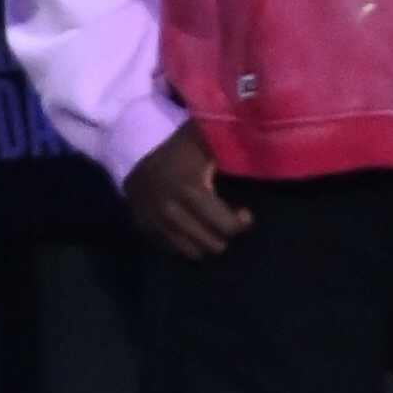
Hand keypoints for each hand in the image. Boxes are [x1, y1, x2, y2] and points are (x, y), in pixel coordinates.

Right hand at [126, 119, 250, 257]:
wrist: (132, 143)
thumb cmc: (181, 144)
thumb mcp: (205, 140)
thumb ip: (230, 148)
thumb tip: (259, 151)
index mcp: (188, 187)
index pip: (225, 225)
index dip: (239, 224)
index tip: (244, 214)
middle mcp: (169, 209)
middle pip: (209, 243)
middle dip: (223, 236)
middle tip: (226, 222)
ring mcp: (153, 220)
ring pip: (190, 252)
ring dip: (205, 243)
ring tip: (210, 228)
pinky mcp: (143, 227)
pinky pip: (171, 249)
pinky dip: (185, 243)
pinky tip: (191, 229)